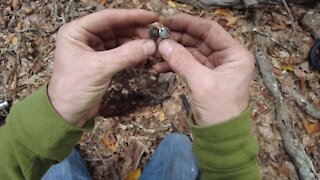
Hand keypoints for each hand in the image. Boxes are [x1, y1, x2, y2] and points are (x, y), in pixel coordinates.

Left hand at [48, 9, 157, 126]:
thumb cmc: (73, 89)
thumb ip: (126, 55)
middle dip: (135, 31)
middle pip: (116, 27)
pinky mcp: (101, 61)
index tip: (151, 17)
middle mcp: (85, 37)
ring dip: (135, 44)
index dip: (131, 16)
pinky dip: (132, 55)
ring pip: (120, 40)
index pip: (108, 17)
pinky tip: (142, 61)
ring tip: (150, 49)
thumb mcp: (100, 69)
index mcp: (76, 31)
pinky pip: (120, 53)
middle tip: (154, 36)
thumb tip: (150, 45)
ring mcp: (93, 49)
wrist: (66, 114)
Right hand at [154, 14, 253, 125]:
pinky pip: (187, 65)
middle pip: (199, 40)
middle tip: (158, 37)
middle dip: (178, 39)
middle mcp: (226, 58)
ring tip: (156, 53)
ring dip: (173, 52)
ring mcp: (214, 68)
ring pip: (191, 52)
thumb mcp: (201, 83)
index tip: (168, 21)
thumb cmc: (220, 110)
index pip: (210, 30)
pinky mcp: (204, 77)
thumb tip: (163, 44)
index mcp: (235, 54)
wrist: (221, 136)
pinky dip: (174, 65)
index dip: (189, 23)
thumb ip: (182, 61)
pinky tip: (160, 67)